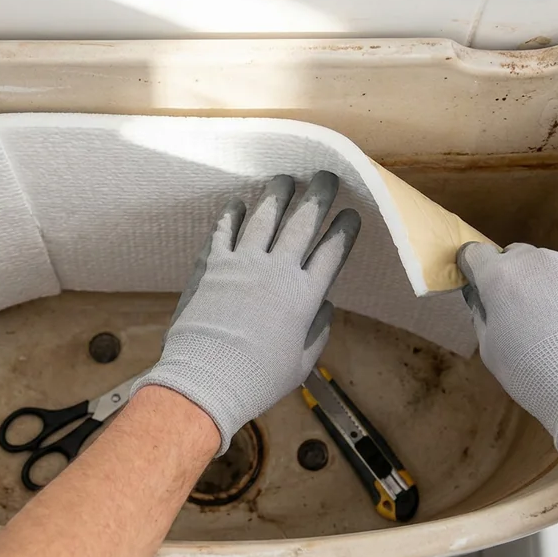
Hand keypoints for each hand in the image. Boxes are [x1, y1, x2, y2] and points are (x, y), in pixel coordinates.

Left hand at [133, 171, 360, 453]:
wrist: (206, 381)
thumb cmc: (257, 380)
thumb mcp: (301, 364)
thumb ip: (317, 330)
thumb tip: (325, 305)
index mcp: (304, 296)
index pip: (332, 251)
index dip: (345, 230)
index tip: (351, 214)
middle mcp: (276, 271)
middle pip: (303, 223)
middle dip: (318, 195)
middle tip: (326, 176)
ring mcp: (242, 265)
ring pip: (264, 217)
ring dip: (278, 194)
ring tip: (286, 178)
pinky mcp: (212, 266)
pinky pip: (224, 231)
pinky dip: (233, 214)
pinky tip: (239, 203)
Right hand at [457, 242, 557, 455]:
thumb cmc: (531, 372)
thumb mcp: (489, 348)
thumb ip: (483, 313)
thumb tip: (482, 298)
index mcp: (500, 276)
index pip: (475, 252)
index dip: (475, 267)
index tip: (480, 282)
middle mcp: (535, 260)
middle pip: (516, 257)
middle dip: (514, 277)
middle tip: (523, 310)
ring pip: (550, 266)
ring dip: (548, 284)